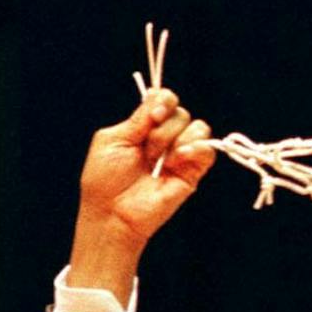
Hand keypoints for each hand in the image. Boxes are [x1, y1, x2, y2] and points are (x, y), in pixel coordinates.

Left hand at [68, 88, 213, 302]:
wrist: (111, 213)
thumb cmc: (104, 181)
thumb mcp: (113, 140)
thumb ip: (137, 118)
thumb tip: (158, 98)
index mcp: (144, 127)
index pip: (165, 99)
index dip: (163, 101)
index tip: (153, 115)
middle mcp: (164, 138)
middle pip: (180, 112)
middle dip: (161, 129)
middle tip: (145, 152)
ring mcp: (180, 154)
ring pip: (196, 126)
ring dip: (174, 141)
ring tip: (157, 162)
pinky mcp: (192, 172)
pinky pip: (207, 148)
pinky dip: (193, 148)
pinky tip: (175, 161)